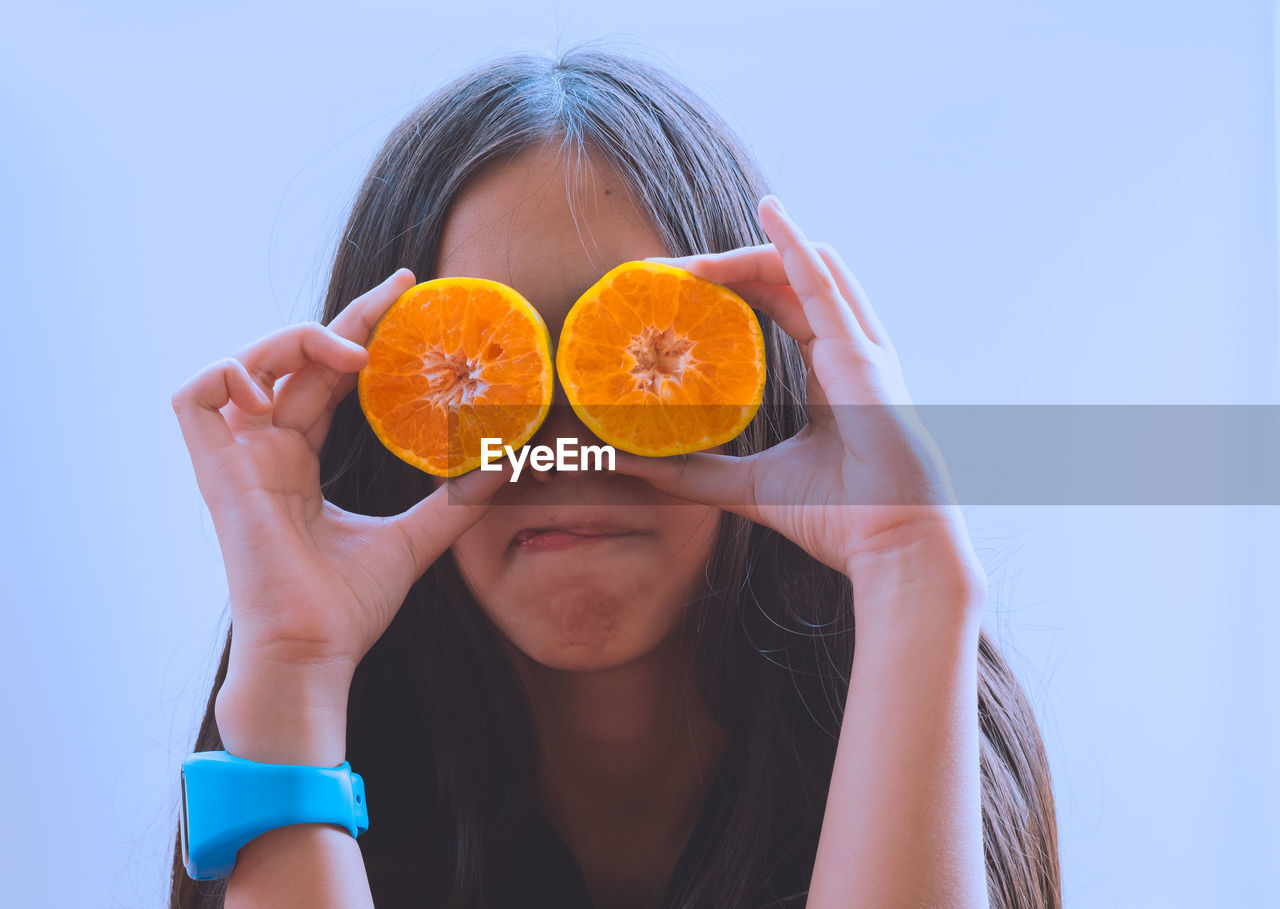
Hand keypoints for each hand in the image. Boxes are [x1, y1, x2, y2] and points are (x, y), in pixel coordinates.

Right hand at [171, 269, 513, 672]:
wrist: (314, 652)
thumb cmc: (349, 607)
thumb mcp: (415, 541)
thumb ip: (453, 502)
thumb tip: (506, 468)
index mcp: (301, 461)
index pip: (328, 377)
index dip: (361, 332)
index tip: (407, 299)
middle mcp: (267, 451)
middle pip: (297, 360)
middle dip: (348, 318)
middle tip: (401, 290)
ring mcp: (239, 460)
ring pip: (245, 364)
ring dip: (293, 342)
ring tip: (352, 355)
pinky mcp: (217, 473)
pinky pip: (195, 399)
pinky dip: (230, 375)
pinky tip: (281, 388)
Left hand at [611, 196, 984, 619]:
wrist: (891, 548)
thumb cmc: (837, 520)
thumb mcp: (744, 487)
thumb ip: (688, 472)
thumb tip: (620, 461)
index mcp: (830, 374)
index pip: (777, 306)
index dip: (727, 288)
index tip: (670, 290)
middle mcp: (850, 351)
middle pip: (785, 280)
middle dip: (725, 267)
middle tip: (662, 272)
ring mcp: (862, 348)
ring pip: (806, 269)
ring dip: (747, 253)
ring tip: (688, 259)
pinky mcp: (863, 355)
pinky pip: (826, 285)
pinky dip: (796, 245)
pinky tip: (771, 213)